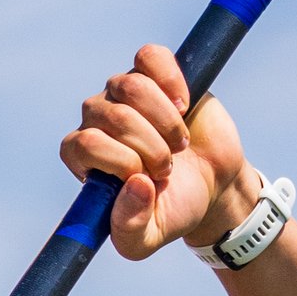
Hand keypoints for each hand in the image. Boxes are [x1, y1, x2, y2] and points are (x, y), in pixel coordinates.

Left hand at [60, 44, 261, 260]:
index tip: (148, 180)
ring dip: (164, 120)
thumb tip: (134, 185)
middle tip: (168, 167)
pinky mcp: (153, 72)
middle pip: (112, 116)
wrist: (213, 185)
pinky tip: (183, 104)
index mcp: (83, 155)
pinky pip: (150, 57)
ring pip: (130, 86)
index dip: (123, 161)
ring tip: (177, 141)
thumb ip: (129, 229)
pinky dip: (170, 80)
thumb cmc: (173, 208)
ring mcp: (122, 91)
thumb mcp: (146, 238)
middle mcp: (95, 119)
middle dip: (150, 147)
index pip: (85, 144)